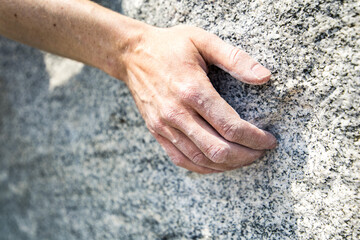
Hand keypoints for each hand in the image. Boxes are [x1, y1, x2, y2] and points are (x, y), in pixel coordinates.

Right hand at [120, 25, 276, 173]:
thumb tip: (264, 77)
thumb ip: (235, 58)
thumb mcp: (203, 40)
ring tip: (245, 158)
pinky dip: (204, 167)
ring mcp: (164, 126)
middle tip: (261, 151)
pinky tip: (218, 164)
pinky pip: (181, 159)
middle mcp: (177, 113)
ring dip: (227, 164)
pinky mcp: (156, 131)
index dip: (255, 138)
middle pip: (218, 150)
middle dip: (246, 156)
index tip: (269, 140)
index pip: (230, 126)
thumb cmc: (169, 45)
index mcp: (192, 90)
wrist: (131, 54)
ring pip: (201, 159)